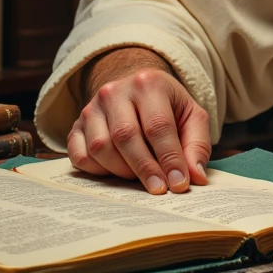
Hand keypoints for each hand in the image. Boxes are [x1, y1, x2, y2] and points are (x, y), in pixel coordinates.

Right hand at [68, 64, 210, 194]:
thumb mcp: (192, 116)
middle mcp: (115, 92)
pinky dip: (98, 170)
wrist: (136, 91)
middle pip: (126, 136)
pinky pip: (80, 156)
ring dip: (122, 170)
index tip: (178, 183)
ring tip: (140, 175)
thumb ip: (197, 145)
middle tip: (159, 189)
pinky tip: (116, 171)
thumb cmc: (167, 107)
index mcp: (148, 84)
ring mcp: (91, 109)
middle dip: (145, 168)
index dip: (169, 158)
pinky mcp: (75, 126)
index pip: (158, 125)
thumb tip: (195, 177)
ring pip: (100, 147)